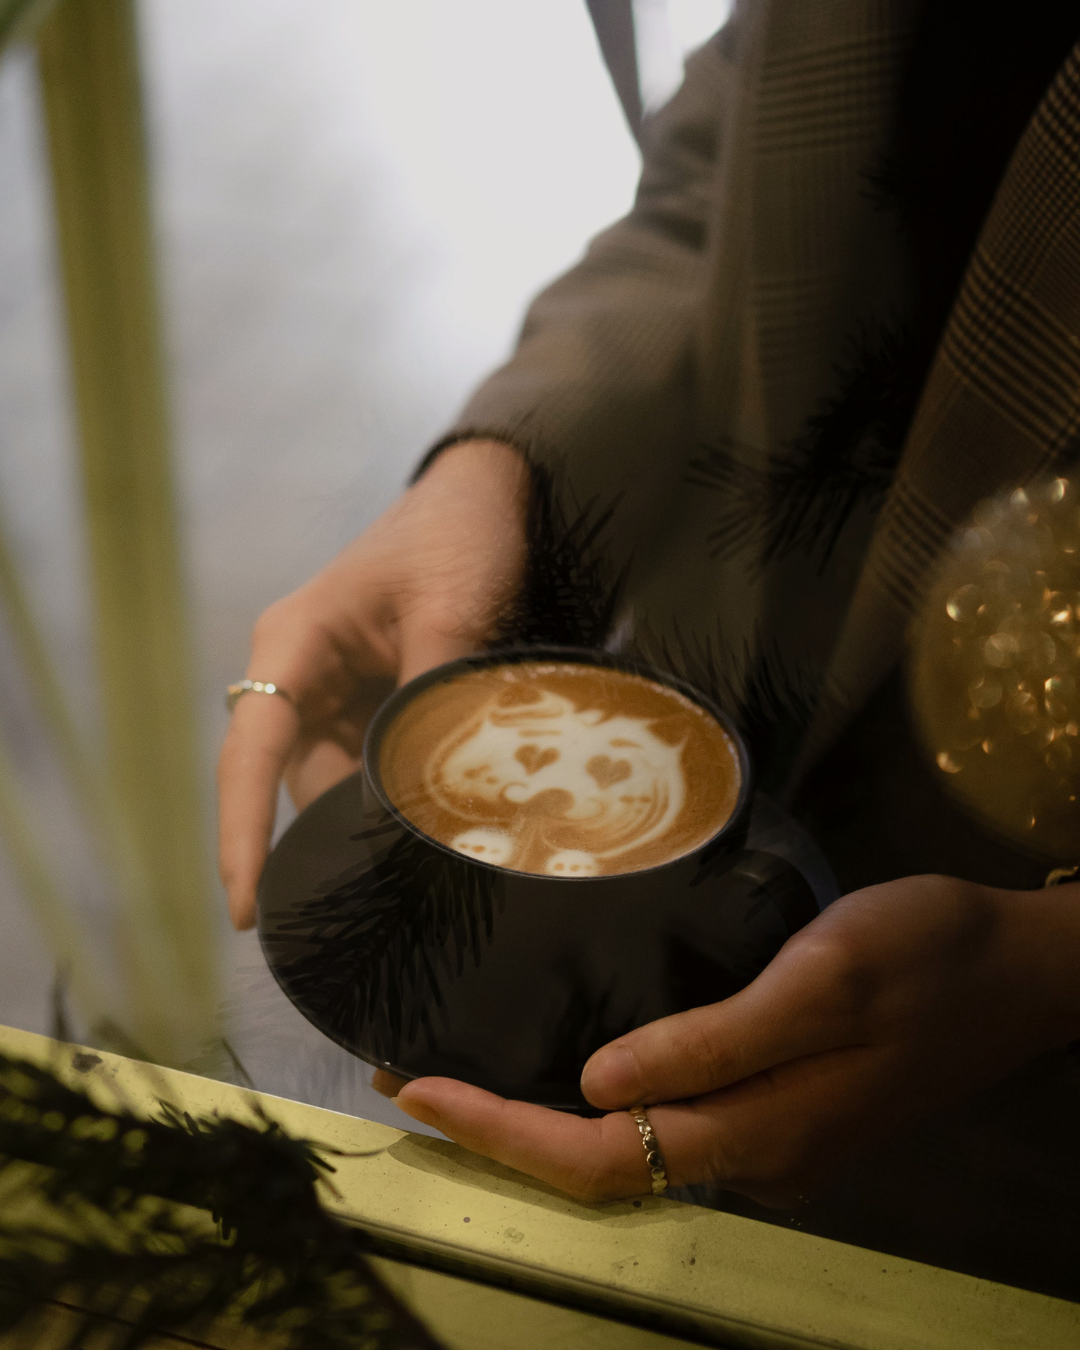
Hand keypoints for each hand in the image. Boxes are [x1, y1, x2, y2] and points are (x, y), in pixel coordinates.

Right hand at [217, 439, 528, 928]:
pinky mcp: (370, 697)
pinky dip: (402, 790)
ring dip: (378, 812)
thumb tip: (421, 797)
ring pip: (338, 778)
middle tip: (387, 892)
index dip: (243, 833)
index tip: (243, 909)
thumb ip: (428, 698)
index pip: (250, 753)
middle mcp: (299, 672)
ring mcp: (334, 687)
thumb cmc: (458, 537)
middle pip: (293, 778)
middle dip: (333, 834)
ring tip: (435, 848)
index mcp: (293, 643)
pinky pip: (372, 762)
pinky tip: (444, 814)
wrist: (489, 497)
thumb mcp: (450, 612)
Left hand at [378, 874, 1079, 1202]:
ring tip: (466, 1063)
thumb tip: (594, 1087)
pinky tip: (566, 1053)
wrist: (1021, 970)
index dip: (499, 1131)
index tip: (418, 1088)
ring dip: (537, 1116)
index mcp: (756, 1134)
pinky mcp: (785, 1107)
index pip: (595, 1159)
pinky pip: (668, 1119)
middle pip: (598, 1167)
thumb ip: (712, 1042)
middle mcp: (753, 1157)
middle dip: (498, 1129)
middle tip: (414, 1073)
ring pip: (628, 1149)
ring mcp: (772, 1140)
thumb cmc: (924, 957)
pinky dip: (596, 1097)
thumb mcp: (822, 982)